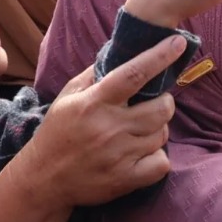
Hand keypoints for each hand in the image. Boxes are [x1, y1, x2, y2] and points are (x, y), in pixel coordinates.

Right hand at [26, 35, 184, 207]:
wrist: (43, 179)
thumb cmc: (58, 132)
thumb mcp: (68, 97)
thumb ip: (94, 74)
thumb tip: (121, 52)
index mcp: (93, 103)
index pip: (133, 74)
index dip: (159, 56)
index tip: (178, 43)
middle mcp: (108, 128)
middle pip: (161, 107)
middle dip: (164, 102)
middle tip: (153, 105)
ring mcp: (119, 155)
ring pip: (162, 134)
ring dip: (157, 130)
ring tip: (139, 131)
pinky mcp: (126, 178)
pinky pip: (162, 162)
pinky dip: (158, 157)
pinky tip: (143, 153)